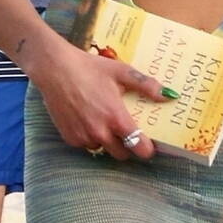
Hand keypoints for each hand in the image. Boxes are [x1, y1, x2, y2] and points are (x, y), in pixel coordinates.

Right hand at [35, 43, 161, 160]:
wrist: (54, 68)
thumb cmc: (89, 67)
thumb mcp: (121, 71)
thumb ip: (146, 85)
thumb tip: (168, 95)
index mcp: (117, 118)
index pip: (139, 148)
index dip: (146, 149)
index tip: (148, 145)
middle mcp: (101, 132)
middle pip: (122, 155)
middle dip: (126, 146)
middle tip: (126, 132)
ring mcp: (83, 137)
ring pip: (102, 149)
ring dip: (106, 141)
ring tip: (103, 122)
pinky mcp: (69, 138)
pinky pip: (85, 145)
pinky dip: (89, 137)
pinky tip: (87, 119)